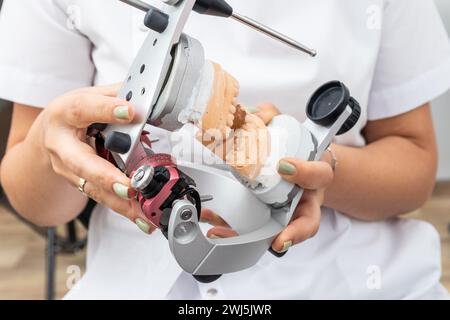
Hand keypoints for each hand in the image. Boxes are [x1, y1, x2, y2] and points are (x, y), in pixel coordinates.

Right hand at [41, 84, 155, 233]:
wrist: (48, 135)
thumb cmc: (74, 114)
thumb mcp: (90, 95)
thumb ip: (116, 94)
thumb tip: (148, 94)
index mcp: (65, 113)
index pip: (83, 109)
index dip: (105, 109)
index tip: (130, 111)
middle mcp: (62, 145)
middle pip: (81, 163)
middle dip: (106, 177)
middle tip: (130, 187)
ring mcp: (68, 170)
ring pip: (93, 188)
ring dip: (120, 203)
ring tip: (143, 213)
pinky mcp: (80, 185)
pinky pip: (102, 198)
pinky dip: (123, 209)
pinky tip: (142, 218)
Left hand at [200, 103, 333, 252]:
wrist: (297, 163)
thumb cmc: (293, 148)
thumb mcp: (285, 126)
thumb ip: (269, 115)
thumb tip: (248, 112)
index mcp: (315, 175)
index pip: (319, 175)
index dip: (305, 173)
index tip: (285, 167)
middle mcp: (305, 198)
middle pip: (309, 220)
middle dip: (295, 231)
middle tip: (279, 238)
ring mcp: (289, 211)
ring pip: (282, 231)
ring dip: (257, 238)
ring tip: (232, 235)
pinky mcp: (269, 217)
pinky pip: (255, 228)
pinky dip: (235, 231)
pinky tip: (216, 228)